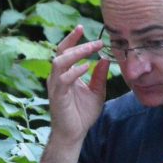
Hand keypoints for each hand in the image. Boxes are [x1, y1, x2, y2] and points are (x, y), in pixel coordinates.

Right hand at [47, 25, 110, 143]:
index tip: (83, 27)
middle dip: (78, 43)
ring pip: (60, 61)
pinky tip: (87, 67)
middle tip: (96, 41)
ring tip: (92, 49)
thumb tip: (106, 59)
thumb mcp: (97, 92)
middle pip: (61, 52)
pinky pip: (63, 79)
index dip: (73, 38)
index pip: (65, 50)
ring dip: (76, 53)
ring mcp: (56, 85)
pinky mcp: (57, 96)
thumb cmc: (82, 114)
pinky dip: (75, 71)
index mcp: (65, 74)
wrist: (74, 134)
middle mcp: (57, 77)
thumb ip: (100, 76)